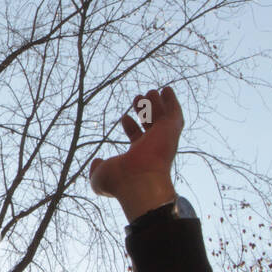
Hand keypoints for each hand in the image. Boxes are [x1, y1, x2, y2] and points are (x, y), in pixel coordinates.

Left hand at [90, 85, 182, 219]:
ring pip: (162, 118)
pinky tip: (167, 90)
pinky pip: (174, 113)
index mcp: (139, 157)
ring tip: (149, 91)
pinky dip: (172, 101)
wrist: (138, 181)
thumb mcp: (100, 176)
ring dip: (156, 104)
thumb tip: (97, 162)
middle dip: (144, 111)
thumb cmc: (119, 181)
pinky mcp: (170, 131)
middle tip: (137, 98)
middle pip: (150, 126)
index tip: (124, 117)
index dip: (131, 127)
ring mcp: (163, 140)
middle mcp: (152, 148)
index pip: (137, 138)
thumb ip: (97, 169)